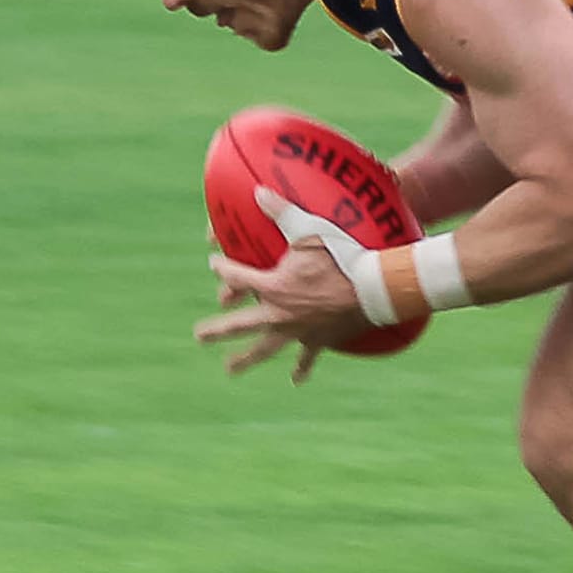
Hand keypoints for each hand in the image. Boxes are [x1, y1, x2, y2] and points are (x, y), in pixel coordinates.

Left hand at [194, 187, 368, 382]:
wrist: (373, 287)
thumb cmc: (341, 255)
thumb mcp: (308, 229)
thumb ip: (282, 213)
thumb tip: (258, 192)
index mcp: (271, 286)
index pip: (236, 277)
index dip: (222, 268)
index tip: (214, 263)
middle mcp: (278, 314)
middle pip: (240, 324)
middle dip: (217, 330)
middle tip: (200, 337)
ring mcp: (297, 330)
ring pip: (266, 348)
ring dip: (247, 359)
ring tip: (230, 368)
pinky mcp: (318, 340)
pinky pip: (306, 357)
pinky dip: (301, 368)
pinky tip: (294, 380)